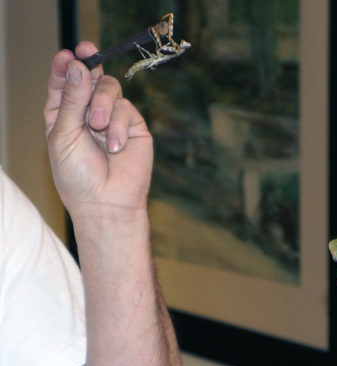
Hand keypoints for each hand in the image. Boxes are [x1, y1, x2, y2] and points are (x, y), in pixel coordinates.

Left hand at [44, 41, 152, 218]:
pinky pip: (127, 109)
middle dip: (88, 65)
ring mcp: (112, 119)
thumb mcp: (65, 135)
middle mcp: (88, 112)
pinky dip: (119, 125)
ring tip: (98, 126)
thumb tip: (79, 65)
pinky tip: (116, 147)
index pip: (64, 81)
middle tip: (87, 54)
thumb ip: (72, 100)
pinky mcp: (134, 127)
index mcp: (64, 114)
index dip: (66, 65)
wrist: (107, 203)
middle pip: (89, 76)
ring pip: (109, 88)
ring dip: (102, 103)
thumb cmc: (78, 176)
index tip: (67, 55)